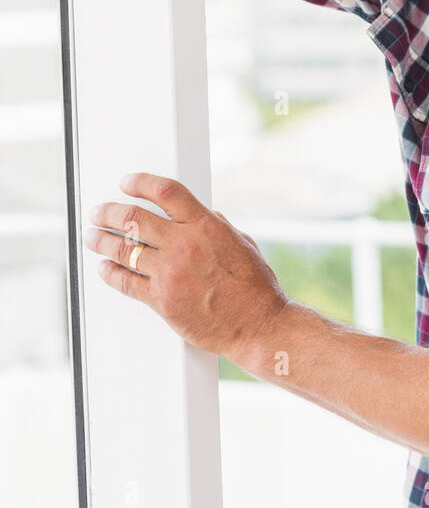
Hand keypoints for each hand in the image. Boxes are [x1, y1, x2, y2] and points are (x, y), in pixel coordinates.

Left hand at [84, 173, 288, 362]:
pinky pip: (125, 282)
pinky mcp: (161, 300)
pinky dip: (109, 272)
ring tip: (92, 236)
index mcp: (206, 226)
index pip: (165, 192)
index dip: (140, 182)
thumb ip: (216, 225)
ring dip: (101, 240)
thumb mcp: (241, 242)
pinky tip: (104, 267)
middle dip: (109, 211)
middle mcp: (184, 245)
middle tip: (98, 211)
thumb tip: (201, 215)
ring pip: (123, 249)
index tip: (127, 183)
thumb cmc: (254, 287)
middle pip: (134, 218)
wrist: (256, 325)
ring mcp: (170, 273)